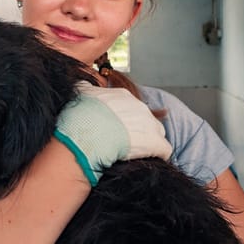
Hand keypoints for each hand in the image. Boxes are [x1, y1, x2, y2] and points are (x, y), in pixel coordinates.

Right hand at [54, 81, 172, 185]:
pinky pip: (163, 150)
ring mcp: (149, 124)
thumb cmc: (80, 116)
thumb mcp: (80, 94)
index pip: (130, 107)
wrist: (87, 133)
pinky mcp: (156, 143)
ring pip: (157, 132)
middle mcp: (139, 106)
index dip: (123, 120)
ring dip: (147, 142)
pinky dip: (157, 155)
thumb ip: (85, 86)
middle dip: (135, 130)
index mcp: (122, 96)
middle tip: (120, 142)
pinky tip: (146, 161)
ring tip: (133, 153)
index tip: (113, 129)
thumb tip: (83, 83)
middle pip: (144, 119)